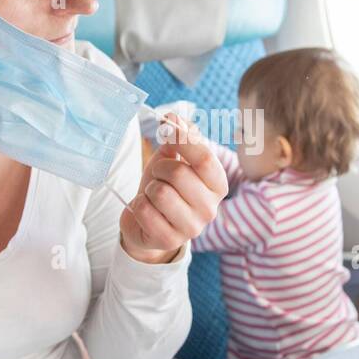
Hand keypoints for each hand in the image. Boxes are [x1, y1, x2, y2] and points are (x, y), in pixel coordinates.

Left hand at [120, 114, 227, 263]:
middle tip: (159, 174)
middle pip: (179, 174)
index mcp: (218, 185)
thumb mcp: (174, 157)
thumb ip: (178, 136)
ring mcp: (192, 228)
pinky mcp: (169, 240)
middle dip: (160, 168)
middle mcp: (211, 209)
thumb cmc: (165, 185)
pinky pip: (145, 210)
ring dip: (149, 188)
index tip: (167, 130)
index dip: (183, 141)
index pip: (205, 158)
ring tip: (153, 194)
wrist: (148, 222)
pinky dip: (139, 205)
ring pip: (160, 193)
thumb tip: (173, 117)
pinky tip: (146, 210)